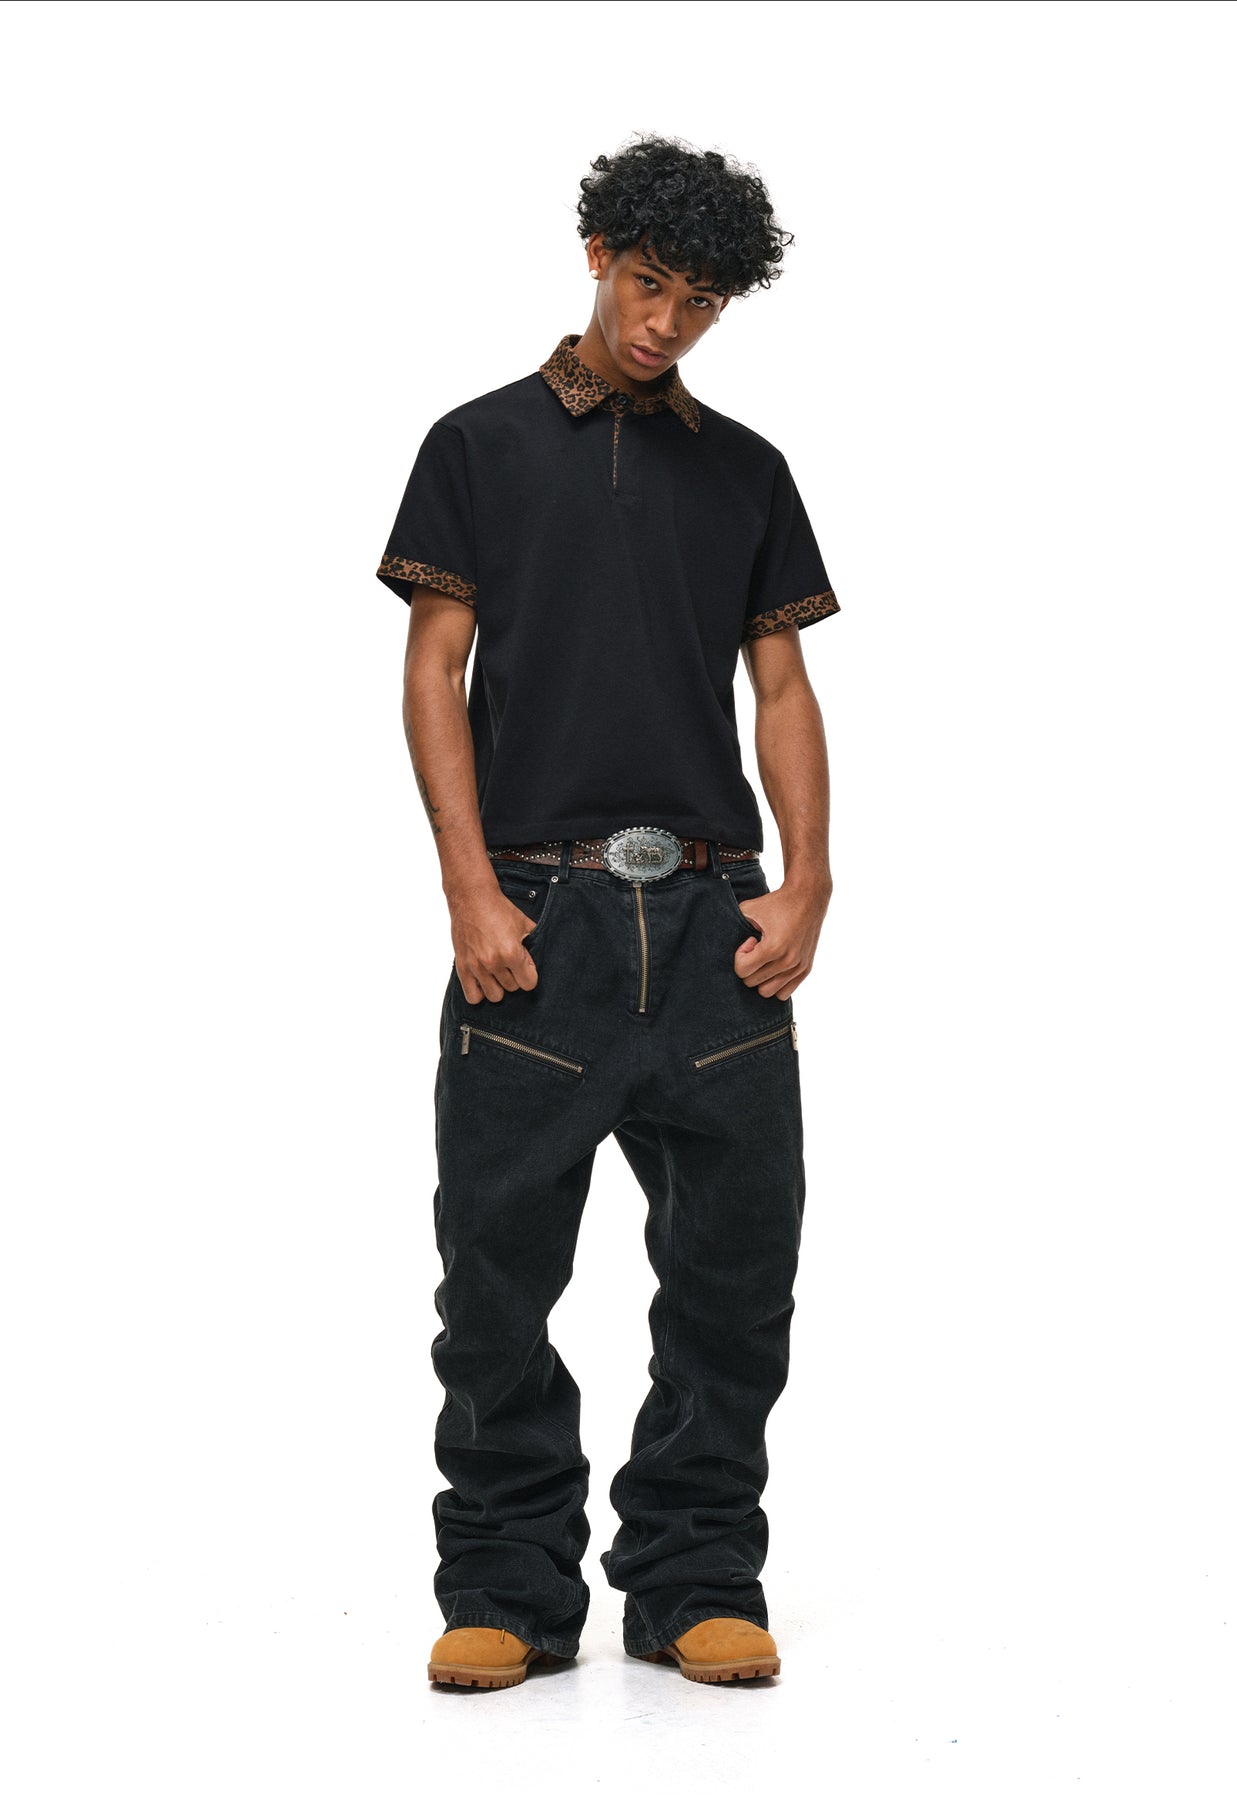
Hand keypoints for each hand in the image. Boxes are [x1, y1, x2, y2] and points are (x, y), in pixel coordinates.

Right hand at [451, 887, 540, 1003]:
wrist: (472, 898)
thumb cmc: (498, 909)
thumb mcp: (524, 924)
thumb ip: (534, 944)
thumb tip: (537, 961)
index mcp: (512, 953)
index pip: (529, 983)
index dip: (529, 974)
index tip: (524, 965)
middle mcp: (494, 963)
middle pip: (512, 989)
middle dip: (514, 977)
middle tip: (509, 963)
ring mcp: (476, 966)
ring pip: (494, 996)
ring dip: (498, 986)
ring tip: (497, 972)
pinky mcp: (462, 967)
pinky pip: (472, 997)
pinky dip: (480, 992)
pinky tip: (484, 980)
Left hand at [732, 875, 831, 1001]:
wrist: (808, 897)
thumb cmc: (777, 902)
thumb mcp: (749, 908)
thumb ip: (734, 926)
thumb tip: (722, 943)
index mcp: (773, 947)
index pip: (742, 971)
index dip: (740, 956)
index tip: (749, 941)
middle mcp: (788, 961)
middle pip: (752, 983)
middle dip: (749, 965)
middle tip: (757, 947)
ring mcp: (798, 967)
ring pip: (767, 992)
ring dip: (761, 977)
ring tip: (766, 958)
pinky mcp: (806, 969)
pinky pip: (784, 993)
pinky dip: (775, 983)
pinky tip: (775, 965)